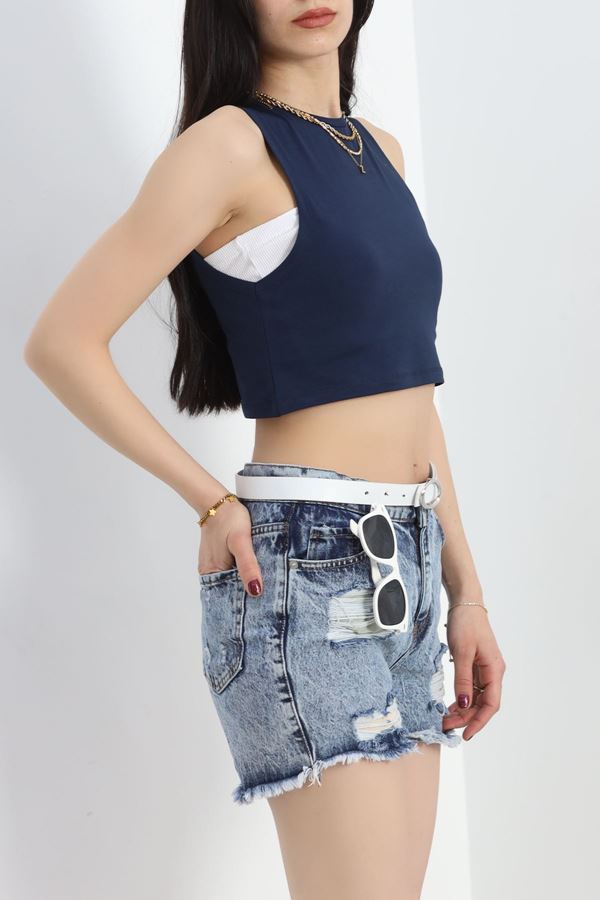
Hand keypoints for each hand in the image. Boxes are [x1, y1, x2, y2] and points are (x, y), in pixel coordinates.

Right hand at [197, 500, 262, 596]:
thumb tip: (255, 591)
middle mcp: (211, 572)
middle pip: (231, 589)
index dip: (247, 601)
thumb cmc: (230, 518)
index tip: (265, 605)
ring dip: (246, 581)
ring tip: (267, 584)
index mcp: (212, 572)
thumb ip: (248, 566)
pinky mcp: (220, 557)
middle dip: (248, 592)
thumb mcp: (241, 542)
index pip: (231, 596)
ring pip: (233, 579)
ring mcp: (214, 564)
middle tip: (272, 597)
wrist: (219, 501)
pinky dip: (243, 572)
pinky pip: (232, 570)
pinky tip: (256, 569)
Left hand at [442, 604, 506, 740]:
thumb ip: (463, 679)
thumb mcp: (462, 652)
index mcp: (494, 670)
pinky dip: (462, 698)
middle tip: (446, 726)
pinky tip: (451, 705)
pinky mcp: (475, 665)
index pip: (491, 704)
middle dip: (466, 717)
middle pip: (483, 704)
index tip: (466, 734)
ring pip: (477, 698)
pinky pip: (471, 688)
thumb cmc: (466, 623)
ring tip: (446, 718)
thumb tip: (465, 704)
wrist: (465, 603)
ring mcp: (484, 669)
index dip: (479, 721)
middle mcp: (492, 672)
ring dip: (463, 710)